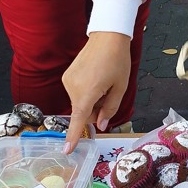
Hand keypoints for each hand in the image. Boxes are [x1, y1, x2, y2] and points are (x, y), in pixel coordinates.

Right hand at [62, 32, 132, 153]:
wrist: (107, 37)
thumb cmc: (117, 60)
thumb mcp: (120, 87)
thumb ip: (110, 108)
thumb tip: (101, 124)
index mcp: (87, 93)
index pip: (78, 120)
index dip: (73, 136)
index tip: (67, 151)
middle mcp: (73, 88)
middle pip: (83, 112)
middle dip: (94, 110)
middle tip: (109, 95)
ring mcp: (68, 81)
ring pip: (80, 102)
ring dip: (90, 100)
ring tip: (103, 82)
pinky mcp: (67, 76)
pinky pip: (76, 92)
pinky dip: (85, 92)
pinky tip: (95, 78)